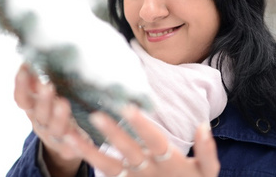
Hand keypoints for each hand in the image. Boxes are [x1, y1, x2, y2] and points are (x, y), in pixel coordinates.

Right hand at [13, 63, 89, 175]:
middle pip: (39, 113)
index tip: (24, 67)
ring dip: (58, 116)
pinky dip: (76, 139)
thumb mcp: (42, 97)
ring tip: (63, 103)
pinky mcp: (71, 146)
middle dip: (42, 100)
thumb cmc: (52, 111)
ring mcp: (55, 135)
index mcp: (32, 109)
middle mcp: (41, 123)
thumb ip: (37, 81)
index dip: (21, 85)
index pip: (22, 98)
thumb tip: (33, 55)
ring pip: (55, 128)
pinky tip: (81, 133)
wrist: (63, 143)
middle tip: (47, 85)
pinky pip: (73, 145)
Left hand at [64, 105, 219, 176]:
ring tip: (68, 136)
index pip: (155, 141)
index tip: (129, 107)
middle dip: (113, 134)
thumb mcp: (207, 174)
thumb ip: (207, 152)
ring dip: (88, 151)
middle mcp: (148, 171)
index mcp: (169, 162)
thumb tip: (203, 125)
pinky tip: (69, 147)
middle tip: (96, 115)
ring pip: (109, 167)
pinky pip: (104, 175)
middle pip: (128, 151)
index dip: (143, 126)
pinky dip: (87, 162)